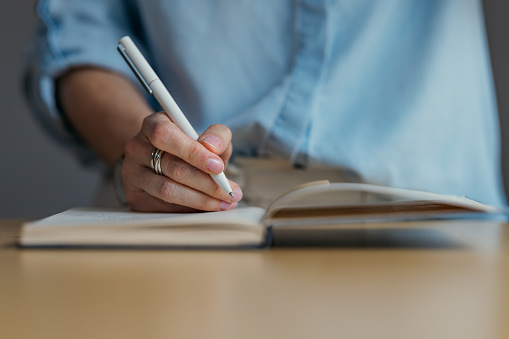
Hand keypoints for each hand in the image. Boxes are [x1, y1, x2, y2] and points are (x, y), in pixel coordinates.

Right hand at [122, 112, 241, 211]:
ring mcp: (132, 174)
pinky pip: (163, 207)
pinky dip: (190, 210)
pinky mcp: (134, 197)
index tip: (218, 167)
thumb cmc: (191, 147)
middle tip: (229, 191)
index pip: (165, 135)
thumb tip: (213, 147)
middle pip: (171, 167)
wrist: (163, 160)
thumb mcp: (207, 136)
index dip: (193, 152)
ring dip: (201, 200)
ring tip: (224, 203)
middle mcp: (137, 148)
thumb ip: (217, 136)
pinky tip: (208, 209)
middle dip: (206, 183)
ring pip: (167, 190)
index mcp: (153, 125)